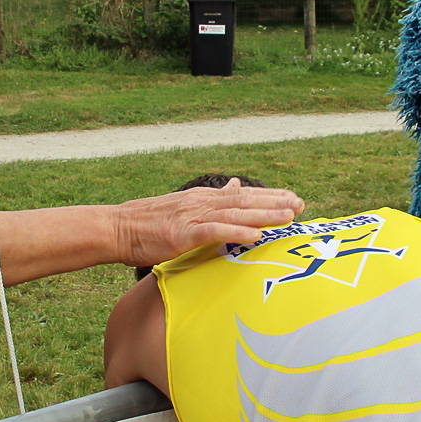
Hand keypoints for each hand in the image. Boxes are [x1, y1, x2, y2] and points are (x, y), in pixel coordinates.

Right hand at [115, 178, 303, 265]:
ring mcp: (192, 216)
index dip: (269, 196)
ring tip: (288, 216)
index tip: (294, 198)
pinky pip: (215, 231)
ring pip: (235, 213)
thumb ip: (209, 202)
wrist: (117, 228)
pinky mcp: (183, 233)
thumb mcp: (182, 207)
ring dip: (264, 214)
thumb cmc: (148, 223)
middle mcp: (201, 202)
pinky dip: (237, 231)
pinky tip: (256, 234)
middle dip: (275, 202)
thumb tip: (234, 187)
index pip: (242, 195)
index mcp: (202, 198)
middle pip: (245, 200)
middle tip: (302, 204)